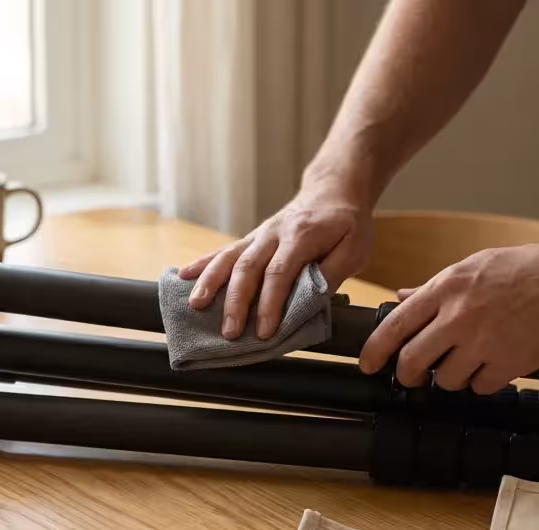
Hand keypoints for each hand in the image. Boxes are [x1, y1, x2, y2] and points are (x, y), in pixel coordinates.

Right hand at [180, 192, 372, 339]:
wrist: (332, 190)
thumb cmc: (346, 224)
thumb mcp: (355, 249)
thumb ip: (332, 274)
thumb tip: (310, 301)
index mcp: (301, 236)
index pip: (280, 272)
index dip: (271, 303)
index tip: (266, 331)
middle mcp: (274, 233)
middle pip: (248, 267)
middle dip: (236, 302)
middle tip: (229, 332)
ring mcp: (259, 235)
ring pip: (229, 257)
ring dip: (210, 282)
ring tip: (195, 305)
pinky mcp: (251, 238)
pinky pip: (224, 250)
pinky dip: (203, 263)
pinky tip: (183, 276)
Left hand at [358, 241, 538, 393]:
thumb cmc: (528, 269)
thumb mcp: (476, 266)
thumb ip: (435, 287)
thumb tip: (402, 299)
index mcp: (448, 288)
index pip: (396, 325)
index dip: (376, 351)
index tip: (368, 365)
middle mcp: (460, 316)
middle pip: (413, 361)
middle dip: (409, 375)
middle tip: (413, 377)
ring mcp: (484, 341)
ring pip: (446, 379)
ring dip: (453, 377)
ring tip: (470, 360)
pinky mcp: (509, 363)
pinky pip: (480, 387)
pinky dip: (484, 382)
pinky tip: (495, 365)